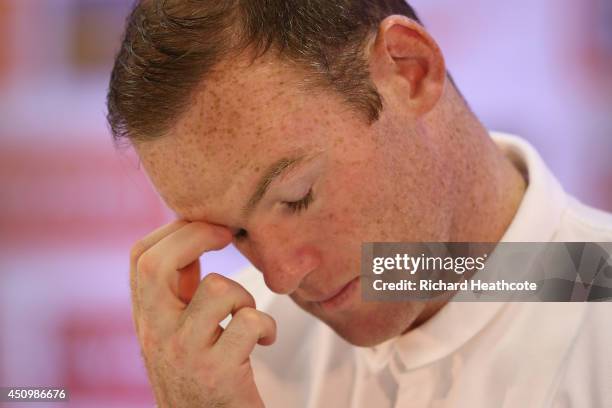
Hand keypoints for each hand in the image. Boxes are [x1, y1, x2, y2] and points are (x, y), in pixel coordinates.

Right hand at [129, 220, 275, 407]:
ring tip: (247, 316)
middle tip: (228, 235)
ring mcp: (183, 354)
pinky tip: (265, 340)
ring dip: (244, 295)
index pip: (140, 257)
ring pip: (217, 288)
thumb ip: (183, 291)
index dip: (177, 229)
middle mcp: (155, 335)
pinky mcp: (216, 373)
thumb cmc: (203, 373)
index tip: (211, 225)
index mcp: (147, 319)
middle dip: (198, 234)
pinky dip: (267, 326)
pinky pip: (250, 321)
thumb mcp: (181, 330)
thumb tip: (197, 236)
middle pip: (156, 264)